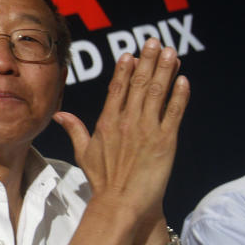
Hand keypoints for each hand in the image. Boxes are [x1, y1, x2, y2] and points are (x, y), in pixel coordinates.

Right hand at [53, 38, 189, 228]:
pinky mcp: (165, 141)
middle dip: (148, 61)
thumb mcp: (84, 153)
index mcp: (107, 122)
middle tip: (153, 42)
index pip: (117, 88)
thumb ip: (75, 129)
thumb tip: (60, 114)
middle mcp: (127, 121)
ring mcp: (146, 130)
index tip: (130, 54)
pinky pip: (174, 112)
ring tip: (171, 53)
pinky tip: (183, 80)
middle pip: (139, 84)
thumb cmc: (103, 181)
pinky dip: (180, 96)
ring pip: (157, 93)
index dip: (125, 69)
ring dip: (166, 70)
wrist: (121, 203)